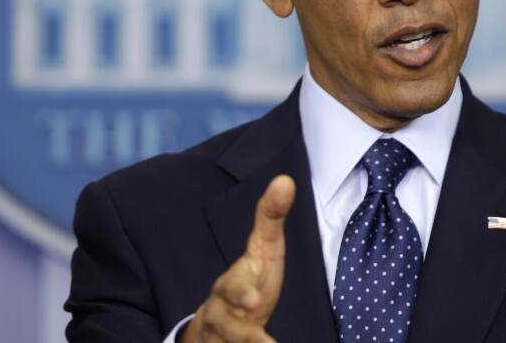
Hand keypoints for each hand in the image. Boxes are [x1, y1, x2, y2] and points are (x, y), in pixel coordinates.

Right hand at [180, 175, 295, 342]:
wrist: (220, 323)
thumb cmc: (249, 280)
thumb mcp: (262, 249)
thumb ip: (270, 218)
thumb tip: (285, 180)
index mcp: (230, 284)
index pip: (232, 287)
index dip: (241, 293)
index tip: (254, 301)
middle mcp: (221, 311)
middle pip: (224, 322)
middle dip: (241, 330)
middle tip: (259, 337)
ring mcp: (224, 335)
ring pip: (231, 341)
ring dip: (249, 342)